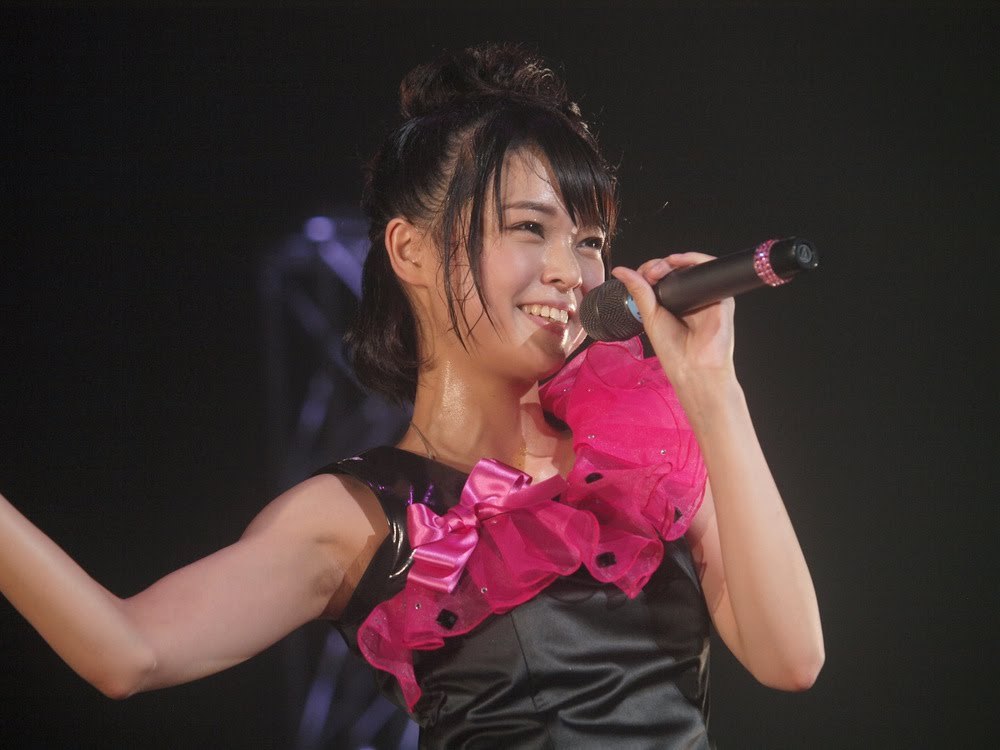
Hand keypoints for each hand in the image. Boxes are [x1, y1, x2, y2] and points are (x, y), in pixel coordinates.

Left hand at [611, 253, 736, 386]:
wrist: (694, 367)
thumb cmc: (674, 351)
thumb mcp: (650, 316)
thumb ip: (638, 291)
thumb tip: (620, 271)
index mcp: (672, 303)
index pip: (661, 276)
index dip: (650, 270)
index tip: (639, 275)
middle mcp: (689, 298)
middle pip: (675, 269)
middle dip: (659, 265)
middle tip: (650, 273)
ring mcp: (705, 296)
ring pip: (691, 266)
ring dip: (674, 260)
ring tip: (659, 271)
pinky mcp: (721, 296)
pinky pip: (710, 270)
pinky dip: (694, 260)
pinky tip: (679, 263)